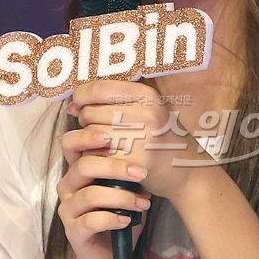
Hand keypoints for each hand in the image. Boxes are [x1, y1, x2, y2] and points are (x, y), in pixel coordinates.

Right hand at [57, 120, 150, 258]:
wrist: (111, 253)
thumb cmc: (121, 210)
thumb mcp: (126, 185)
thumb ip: (127, 166)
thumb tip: (148, 146)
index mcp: (78, 167)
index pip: (71, 143)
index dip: (87, 136)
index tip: (111, 136)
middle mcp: (68, 185)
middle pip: (83, 166)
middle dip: (114, 167)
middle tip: (141, 173)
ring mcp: (68, 208)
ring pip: (90, 195)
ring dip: (121, 197)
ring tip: (143, 203)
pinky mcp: (72, 231)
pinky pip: (90, 221)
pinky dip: (112, 219)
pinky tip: (127, 221)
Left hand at [67, 79, 211, 199]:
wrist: (186, 171)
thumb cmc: (160, 137)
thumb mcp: (147, 109)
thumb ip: (113, 101)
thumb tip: (73, 105)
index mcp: (147, 95)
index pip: (99, 88)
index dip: (82, 96)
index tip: (79, 104)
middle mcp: (145, 113)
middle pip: (90, 112)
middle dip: (87, 121)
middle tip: (100, 129)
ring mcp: (140, 139)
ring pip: (90, 134)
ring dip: (89, 142)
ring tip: (105, 145)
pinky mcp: (133, 163)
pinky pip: (95, 157)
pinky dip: (95, 159)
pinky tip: (107, 160)